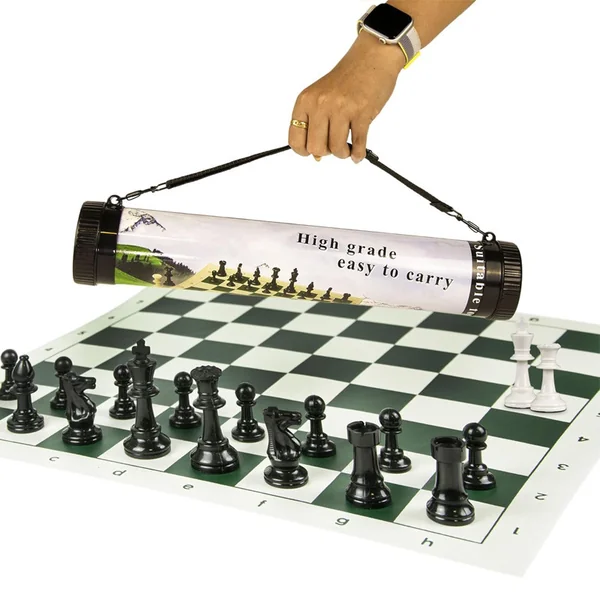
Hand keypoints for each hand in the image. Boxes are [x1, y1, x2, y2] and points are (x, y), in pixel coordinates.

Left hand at [289, 32, 404, 162]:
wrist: (372, 58)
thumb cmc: (347, 79)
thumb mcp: (321, 96)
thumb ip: (315, 123)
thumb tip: (316, 156)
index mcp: (306, 101)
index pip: (295, 139)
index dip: (303, 150)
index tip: (312, 150)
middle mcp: (321, 104)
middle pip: (316, 148)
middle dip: (326, 153)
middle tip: (332, 146)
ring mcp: (342, 109)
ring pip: (337, 149)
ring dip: (343, 154)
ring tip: (346, 148)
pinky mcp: (362, 113)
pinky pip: (357, 144)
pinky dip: (357, 153)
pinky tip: (357, 153)